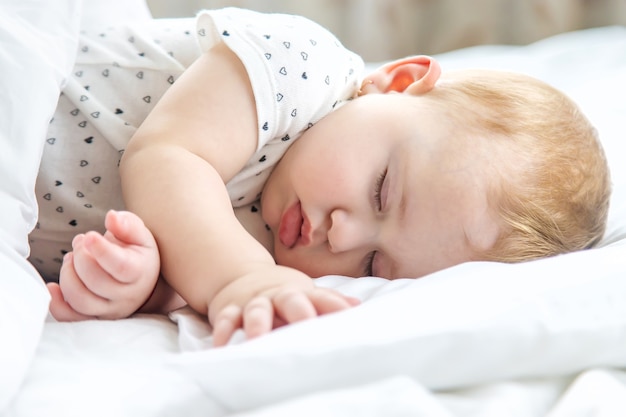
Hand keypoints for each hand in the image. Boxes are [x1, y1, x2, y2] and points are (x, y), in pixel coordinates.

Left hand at [47, 210, 159, 320]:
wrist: (143, 282)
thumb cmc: (137, 254)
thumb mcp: (140, 235)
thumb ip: (127, 224)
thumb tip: (111, 217)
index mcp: (140, 272)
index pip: (120, 266)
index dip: (101, 251)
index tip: (89, 236)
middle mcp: (127, 296)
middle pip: (96, 282)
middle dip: (81, 257)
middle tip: (80, 241)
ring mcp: (110, 309)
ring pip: (81, 300)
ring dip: (68, 275)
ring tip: (70, 258)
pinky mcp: (94, 317)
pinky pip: (71, 318)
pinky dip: (56, 304)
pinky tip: (52, 286)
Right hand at [209, 265, 359, 346]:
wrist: (239, 274)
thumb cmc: (281, 293)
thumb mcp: (305, 293)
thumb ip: (329, 302)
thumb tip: (357, 306)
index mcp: (299, 293)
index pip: (321, 297)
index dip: (334, 305)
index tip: (348, 315)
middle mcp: (277, 295)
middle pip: (290, 300)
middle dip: (299, 312)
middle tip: (307, 325)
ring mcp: (254, 302)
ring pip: (256, 310)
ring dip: (258, 324)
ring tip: (258, 340)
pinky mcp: (230, 309)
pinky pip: (225, 319)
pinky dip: (223, 331)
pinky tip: (222, 346)